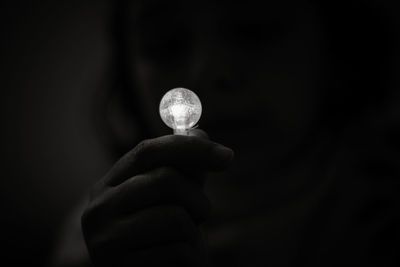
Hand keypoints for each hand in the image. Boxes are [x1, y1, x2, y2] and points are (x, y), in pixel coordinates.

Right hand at [81, 129, 232, 266]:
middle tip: (201, 214)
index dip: (190, 148)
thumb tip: (199, 133)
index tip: (226, 156)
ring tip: (184, 241)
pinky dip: (191, 258)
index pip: (148, 151)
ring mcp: (106, 241)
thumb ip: (183, 169)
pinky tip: (178, 263)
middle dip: (197, 198)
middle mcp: (100, 208)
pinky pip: (178, 253)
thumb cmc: (159, 236)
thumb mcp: (170, 199)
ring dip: (194, 232)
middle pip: (165, 180)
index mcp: (110, 184)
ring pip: (175, 218)